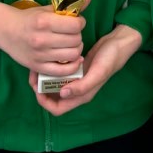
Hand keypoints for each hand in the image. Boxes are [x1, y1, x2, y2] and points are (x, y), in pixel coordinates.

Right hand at [0, 0, 90, 73]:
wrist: (6, 31)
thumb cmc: (29, 18)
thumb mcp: (47, 9)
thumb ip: (69, 4)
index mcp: (44, 22)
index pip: (75, 25)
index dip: (80, 22)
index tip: (77, 22)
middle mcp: (42, 39)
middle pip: (76, 40)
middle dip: (78, 35)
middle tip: (72, 33)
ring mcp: (40, 55)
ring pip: (72, 55)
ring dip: (76, 49)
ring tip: (71, 44)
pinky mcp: (38, 67)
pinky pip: (62, 71)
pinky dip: (72, 66)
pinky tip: (73, 59)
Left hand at [28, 23, 142, 116]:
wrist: (119, 43)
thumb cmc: (110, 59)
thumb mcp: (98, 72)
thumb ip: (83, 86)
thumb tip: (63, 94)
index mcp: (81, 95)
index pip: (57, 109)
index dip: (45, 103)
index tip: (37, 88)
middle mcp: (77, 90)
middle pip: (53, 98)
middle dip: (40, 88)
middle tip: (33, 74)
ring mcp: (76, 79)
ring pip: (55, 85)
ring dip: (44, 78)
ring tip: (38, 65)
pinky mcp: (76, 69)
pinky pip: (60, 73)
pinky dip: (52, 69)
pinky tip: (49, 59)